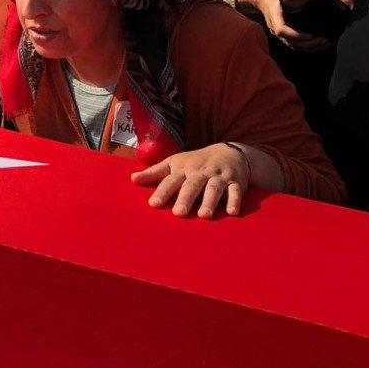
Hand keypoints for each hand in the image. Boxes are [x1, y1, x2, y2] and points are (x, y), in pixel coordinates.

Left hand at [130, 142, 250, 218]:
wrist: (230, 152)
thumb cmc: (196, 162)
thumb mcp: (175, 163)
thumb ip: (155, 173)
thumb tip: (132, 179)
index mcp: (184, 169)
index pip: (172, 180)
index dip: (163, 191)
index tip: (153, 204)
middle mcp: (201, 172)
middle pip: (193, 184)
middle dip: (186, 198)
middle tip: (178, 213)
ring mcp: (219, 177)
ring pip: (214, 188)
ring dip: (210, 200)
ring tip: (203, 215)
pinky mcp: (236, 182)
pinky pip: (236, 191)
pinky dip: (235, 201)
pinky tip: (232, 212)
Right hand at [238, 0, 329, 51]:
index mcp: (274, 15)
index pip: (282, 30)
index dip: (296, 35)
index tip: (311, 35)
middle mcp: (274, 26)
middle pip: (290, 42)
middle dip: (308, 44)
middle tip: (325, 40)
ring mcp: (278, 32)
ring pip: (293, 45)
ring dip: (310, 47)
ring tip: (326, 43)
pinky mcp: (283, 35)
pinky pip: (294, 44)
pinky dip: (307, 46)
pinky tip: (319, 44)